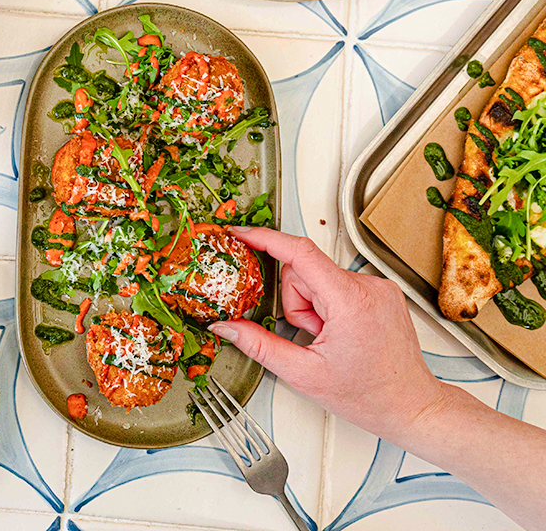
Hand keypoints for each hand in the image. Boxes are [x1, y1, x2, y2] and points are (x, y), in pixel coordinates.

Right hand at [211, 227, 447, 442]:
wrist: (413, 407)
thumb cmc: (370, 396)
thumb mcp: (304, 374)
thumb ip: (259, 345)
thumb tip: (227, 327)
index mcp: (351, 301)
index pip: (300, 252)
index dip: (265, 239)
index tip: (240, 234)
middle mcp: (369, 286)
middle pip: (304, 272)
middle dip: (296, 303)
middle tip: (312, 335)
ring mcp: (379, 288)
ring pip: (318, 280)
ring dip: (313, 307)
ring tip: (329, 338)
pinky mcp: (381, 293)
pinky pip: (336, 285)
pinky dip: (328, 306)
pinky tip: (341, 333)